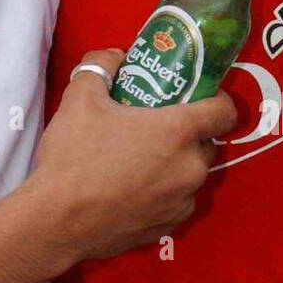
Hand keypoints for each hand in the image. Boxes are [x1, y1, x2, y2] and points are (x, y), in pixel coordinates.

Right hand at [32, 48, 235, 261]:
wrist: (56, 220)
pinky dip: (164, 192)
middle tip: (158, 125)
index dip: (217, 99)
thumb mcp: (80, 98)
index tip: (198, 96)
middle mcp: (189, 168)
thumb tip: (115, 56)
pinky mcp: (168, 226)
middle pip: (208, 143)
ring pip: (192, 174)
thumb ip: (100, 66)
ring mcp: (181, 201)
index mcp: (177, 132)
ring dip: (176, 164)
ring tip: (142, 159)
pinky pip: (177, 201)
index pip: (225, 111)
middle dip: (190, 133)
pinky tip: (134, 188)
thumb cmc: (73, 156)